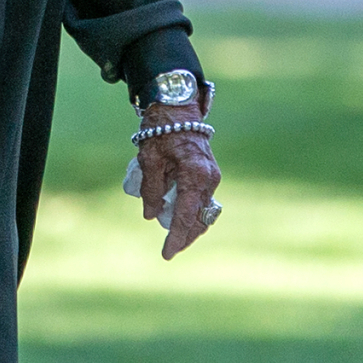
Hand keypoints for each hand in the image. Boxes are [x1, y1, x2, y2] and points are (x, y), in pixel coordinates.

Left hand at [135, 116, 221, 260]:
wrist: (178, 107)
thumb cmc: (161, 130)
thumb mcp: (149, 159)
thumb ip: (151, 189)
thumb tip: (151, 215)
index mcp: (194, 175)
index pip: (186, 216)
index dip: (176, 238)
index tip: (166, 254)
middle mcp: (209, 178)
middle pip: (200, 218)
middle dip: (186, 236)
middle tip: (170, 250)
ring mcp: (212, 176)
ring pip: (205, 211)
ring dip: (191, 226)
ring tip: (175, 238)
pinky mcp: (210, 173)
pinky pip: (204, 200)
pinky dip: (194, 212)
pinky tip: (180, 219)